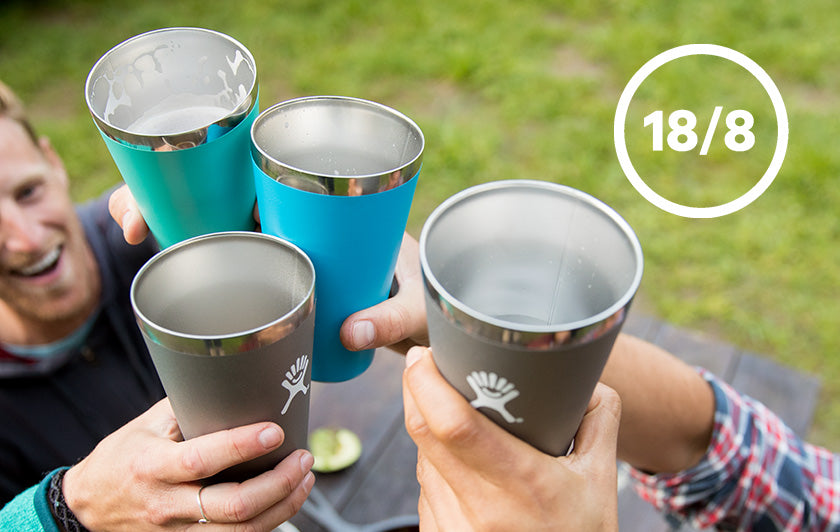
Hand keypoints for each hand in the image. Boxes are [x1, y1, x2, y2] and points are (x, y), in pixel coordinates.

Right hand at [63, 399, 314, 530]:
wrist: (87, 506)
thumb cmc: (122, 456)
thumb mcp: (147, 425)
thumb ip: (189, 408)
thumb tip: (237, 383)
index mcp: (152, 466)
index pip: (202, 459)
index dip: (242, 446)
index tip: (276, 431)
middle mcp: (166, 504)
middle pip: (232, 506)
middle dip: (279, 483)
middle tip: (303, 457)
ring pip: (241, 531)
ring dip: (283, 505)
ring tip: (305, 478)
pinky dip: (269, 522)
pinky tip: (286, 501)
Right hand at [109, 185, 429, 352]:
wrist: (436, 321)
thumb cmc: (432, 298)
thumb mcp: (414, 305)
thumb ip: (391, 319)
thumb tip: (350, 332)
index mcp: (331, 208)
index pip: (267, 172)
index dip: (215, 166)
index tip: (171, 177)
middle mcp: (301, 222)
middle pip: (227, 196)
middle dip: (172, 197)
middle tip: (130, 221)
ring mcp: (289, 251)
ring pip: (222, 231)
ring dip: (175, 229)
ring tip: (134, 238)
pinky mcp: (284, 282)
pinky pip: (235, 269)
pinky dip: (200, 269)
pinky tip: (166, 279)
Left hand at [403, 347, 620, 530]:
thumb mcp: (600, 478)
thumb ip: (597, 421)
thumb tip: (586, 381)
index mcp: (522, 483)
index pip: (457, 426)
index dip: (428, 384)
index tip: (425, 356)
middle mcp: (480, 507)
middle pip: (424, 434)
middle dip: (415, 390)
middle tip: (424, 363)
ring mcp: (454, 526)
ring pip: (421, 458)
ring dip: (426, 426)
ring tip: (446, 410)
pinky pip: (424, 487)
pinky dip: (433, 463)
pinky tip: (455, 459)